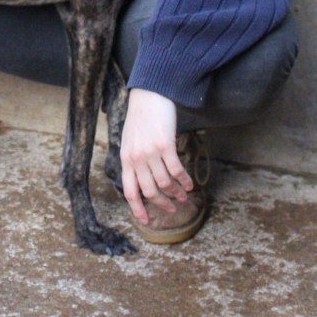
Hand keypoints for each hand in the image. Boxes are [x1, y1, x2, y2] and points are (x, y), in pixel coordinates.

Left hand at [120, 88, 191, 224]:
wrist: (149, 95)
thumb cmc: (141, 117)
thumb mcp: (130, 140)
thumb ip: (133, 159)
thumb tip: (141, 179)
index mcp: (125, 159)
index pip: (130, 191)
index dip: (138, 209)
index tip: (147, 221)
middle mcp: (136, 159)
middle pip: (150, 191)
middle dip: (163, 204)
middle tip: (173, 208)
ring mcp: (150, 153)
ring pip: (165, 183)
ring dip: (176, 193)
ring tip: (184, 196)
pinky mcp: (165, 146)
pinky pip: (176, 171)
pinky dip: (184, 180)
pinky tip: (190, 184)